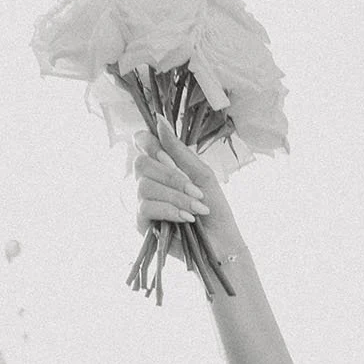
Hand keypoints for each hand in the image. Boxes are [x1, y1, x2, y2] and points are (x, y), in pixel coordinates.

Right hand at [135, 122, 234, 247]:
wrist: (222, 244)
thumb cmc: (214, 210)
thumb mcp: (202, 175)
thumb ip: (179, 150)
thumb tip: (159, 119)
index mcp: (161, 167)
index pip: (141, 142)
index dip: (150, 143)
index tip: (169, 156)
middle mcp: (147, 182)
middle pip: (141, 163)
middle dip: (172, 176)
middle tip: (196, 191)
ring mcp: (142, 202)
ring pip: (145, 186)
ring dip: (177, 197)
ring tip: (198, 209)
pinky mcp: (141, 223)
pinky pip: (146, 207)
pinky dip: (170, 210)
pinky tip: (187, 219)